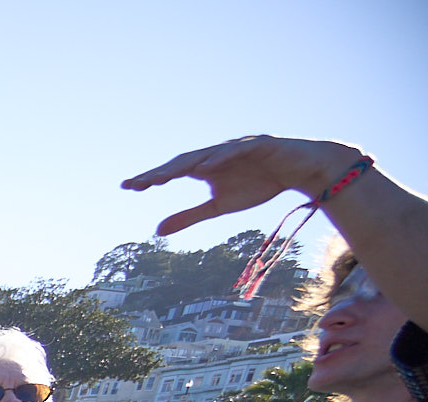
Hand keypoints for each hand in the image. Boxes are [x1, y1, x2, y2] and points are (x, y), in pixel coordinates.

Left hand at [122, 135, 358, 235]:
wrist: (300, 171)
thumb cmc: (259, 185)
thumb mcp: (219, 207)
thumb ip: (189, 216)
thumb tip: (156, 231)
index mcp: (205, 166)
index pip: (172, 172)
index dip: (150, 178)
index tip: (127, 187)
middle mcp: (216, 154)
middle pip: (182, 162)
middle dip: (160, 172)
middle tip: (136, 183)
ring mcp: (236, 146)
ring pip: (205, 154)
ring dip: (183, 165)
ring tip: (162, 177)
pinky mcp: (259, 144)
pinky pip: (236, 150)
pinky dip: (219, 158)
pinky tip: (203, 167)